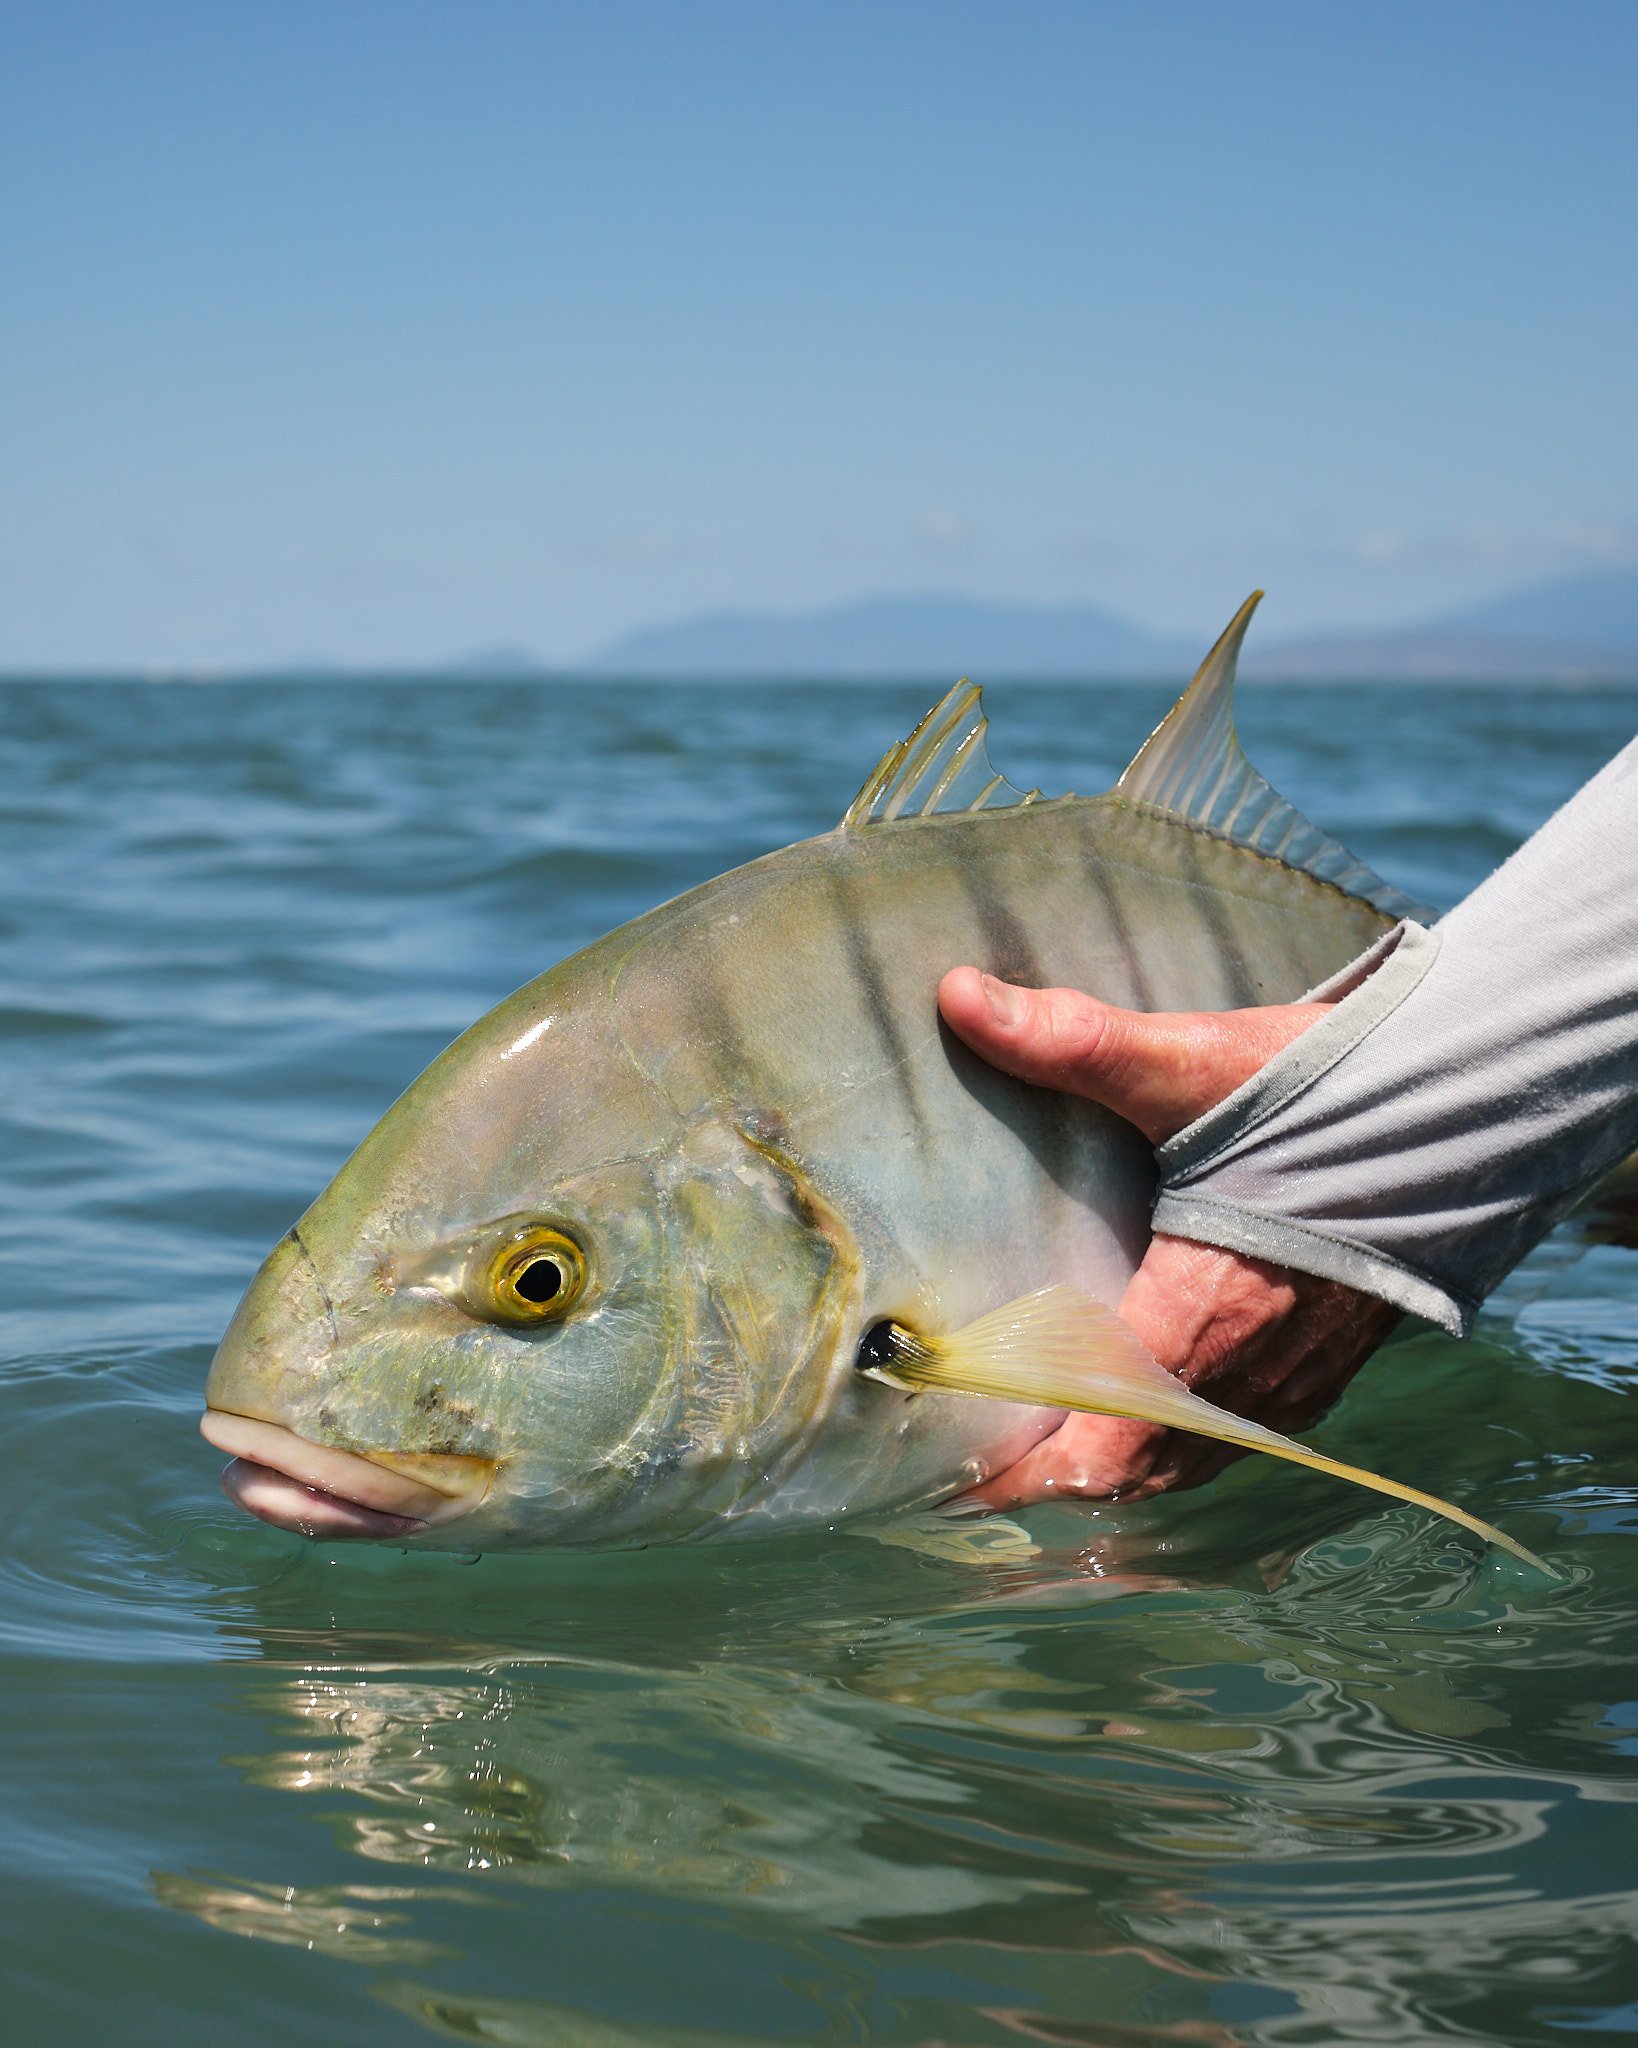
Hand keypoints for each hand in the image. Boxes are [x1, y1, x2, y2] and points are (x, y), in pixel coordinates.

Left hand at [937, 967, 1399, 1510]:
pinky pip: (1226, 1436)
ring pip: (1179, 1462)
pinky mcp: (1319, 1364)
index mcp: (1202, 1316)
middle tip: (965, 1449)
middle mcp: (1247, 1371)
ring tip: (1028, 1438)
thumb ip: (1074, 1040)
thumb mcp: (1192, 1061)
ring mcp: (1291, 1378)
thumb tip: (960, 997)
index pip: (1093, 1446)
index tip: (945, 1459)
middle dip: (1043, 1472)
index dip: (1016, 1469)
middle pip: (1126, 1471)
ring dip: (1104, 1461)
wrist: (1470, 1105)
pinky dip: (1164, 1441)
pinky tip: (1129, 1403)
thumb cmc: (1331, 1090)